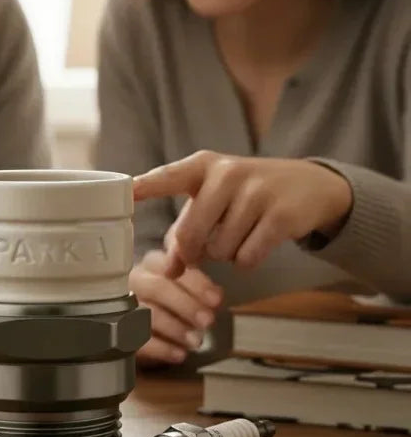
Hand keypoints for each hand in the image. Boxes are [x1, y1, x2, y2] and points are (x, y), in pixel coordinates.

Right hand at [130, 249, 223, 365]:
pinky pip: (139, 339)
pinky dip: (162, 348)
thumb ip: (197, 287)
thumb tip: (216, 295)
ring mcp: (123, 306)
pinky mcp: (119, 332)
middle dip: (186, 305)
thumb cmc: (166, 301)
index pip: (173, 267)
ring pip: (148, 314)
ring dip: (175, 328)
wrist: (138, 326)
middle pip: (157, 288)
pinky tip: (179, 354)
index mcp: (153, 264)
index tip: (216, 300)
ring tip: (195, 341)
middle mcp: (136, 281)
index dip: (196, 283)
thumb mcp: (181, 287)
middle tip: (207, 321)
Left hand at [133, 151, 352, 277]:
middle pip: (190, 234)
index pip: (168, 176)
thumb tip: (168, 271)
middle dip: (192, 252)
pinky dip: (247, 260)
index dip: (146, 186)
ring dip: (226, 254)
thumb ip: (183, 232)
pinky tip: (257, 242)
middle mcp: (228, 173)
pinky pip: (247, 258)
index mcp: (202, 166)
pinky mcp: (281, 215)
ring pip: (220, 250)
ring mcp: (257, 192)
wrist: (310, 186)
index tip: (126, 192)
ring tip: (239, 234)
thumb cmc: (245, 195)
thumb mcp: (212, 202)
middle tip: (201, 251)